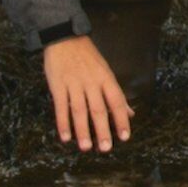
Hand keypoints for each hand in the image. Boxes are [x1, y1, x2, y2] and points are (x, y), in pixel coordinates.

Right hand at [44, 35, 133, 150]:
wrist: (64, 37)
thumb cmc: (88, 57)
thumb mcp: (106, 71)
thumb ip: (116, 94)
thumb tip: (130, 113)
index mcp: (106, 78)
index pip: (117, 102)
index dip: (121, 120)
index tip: (125, 137)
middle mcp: (91, 82)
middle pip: (99, 109)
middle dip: (103, 130)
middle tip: (106, 148)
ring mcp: (74, 83)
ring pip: (80, 110)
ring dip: (83, 130)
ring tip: (86, 147)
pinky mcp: (58, 85)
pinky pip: (61, 106)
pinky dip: (63, 122)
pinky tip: (66, 137)